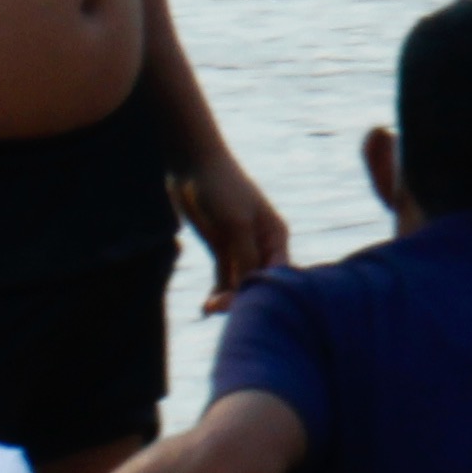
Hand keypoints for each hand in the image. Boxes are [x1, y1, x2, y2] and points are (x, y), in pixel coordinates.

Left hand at [175, 156, 293, 312]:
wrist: (194, 164)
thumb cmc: (222, 188)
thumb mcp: (236, 222)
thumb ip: (246, 255)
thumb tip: (250, 287)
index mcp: (275, 236)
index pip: (278, 273)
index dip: (264, 292)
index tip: (243, 303)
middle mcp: (262, 244)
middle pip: (258, 280)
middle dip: (241, 296)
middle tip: (216, 307)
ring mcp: (240, 247)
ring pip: (239, 282)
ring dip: (226, 297)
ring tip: (208, 308)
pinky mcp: (220, 249)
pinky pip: (223, 277)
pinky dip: (216, 291)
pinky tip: (205, 306)